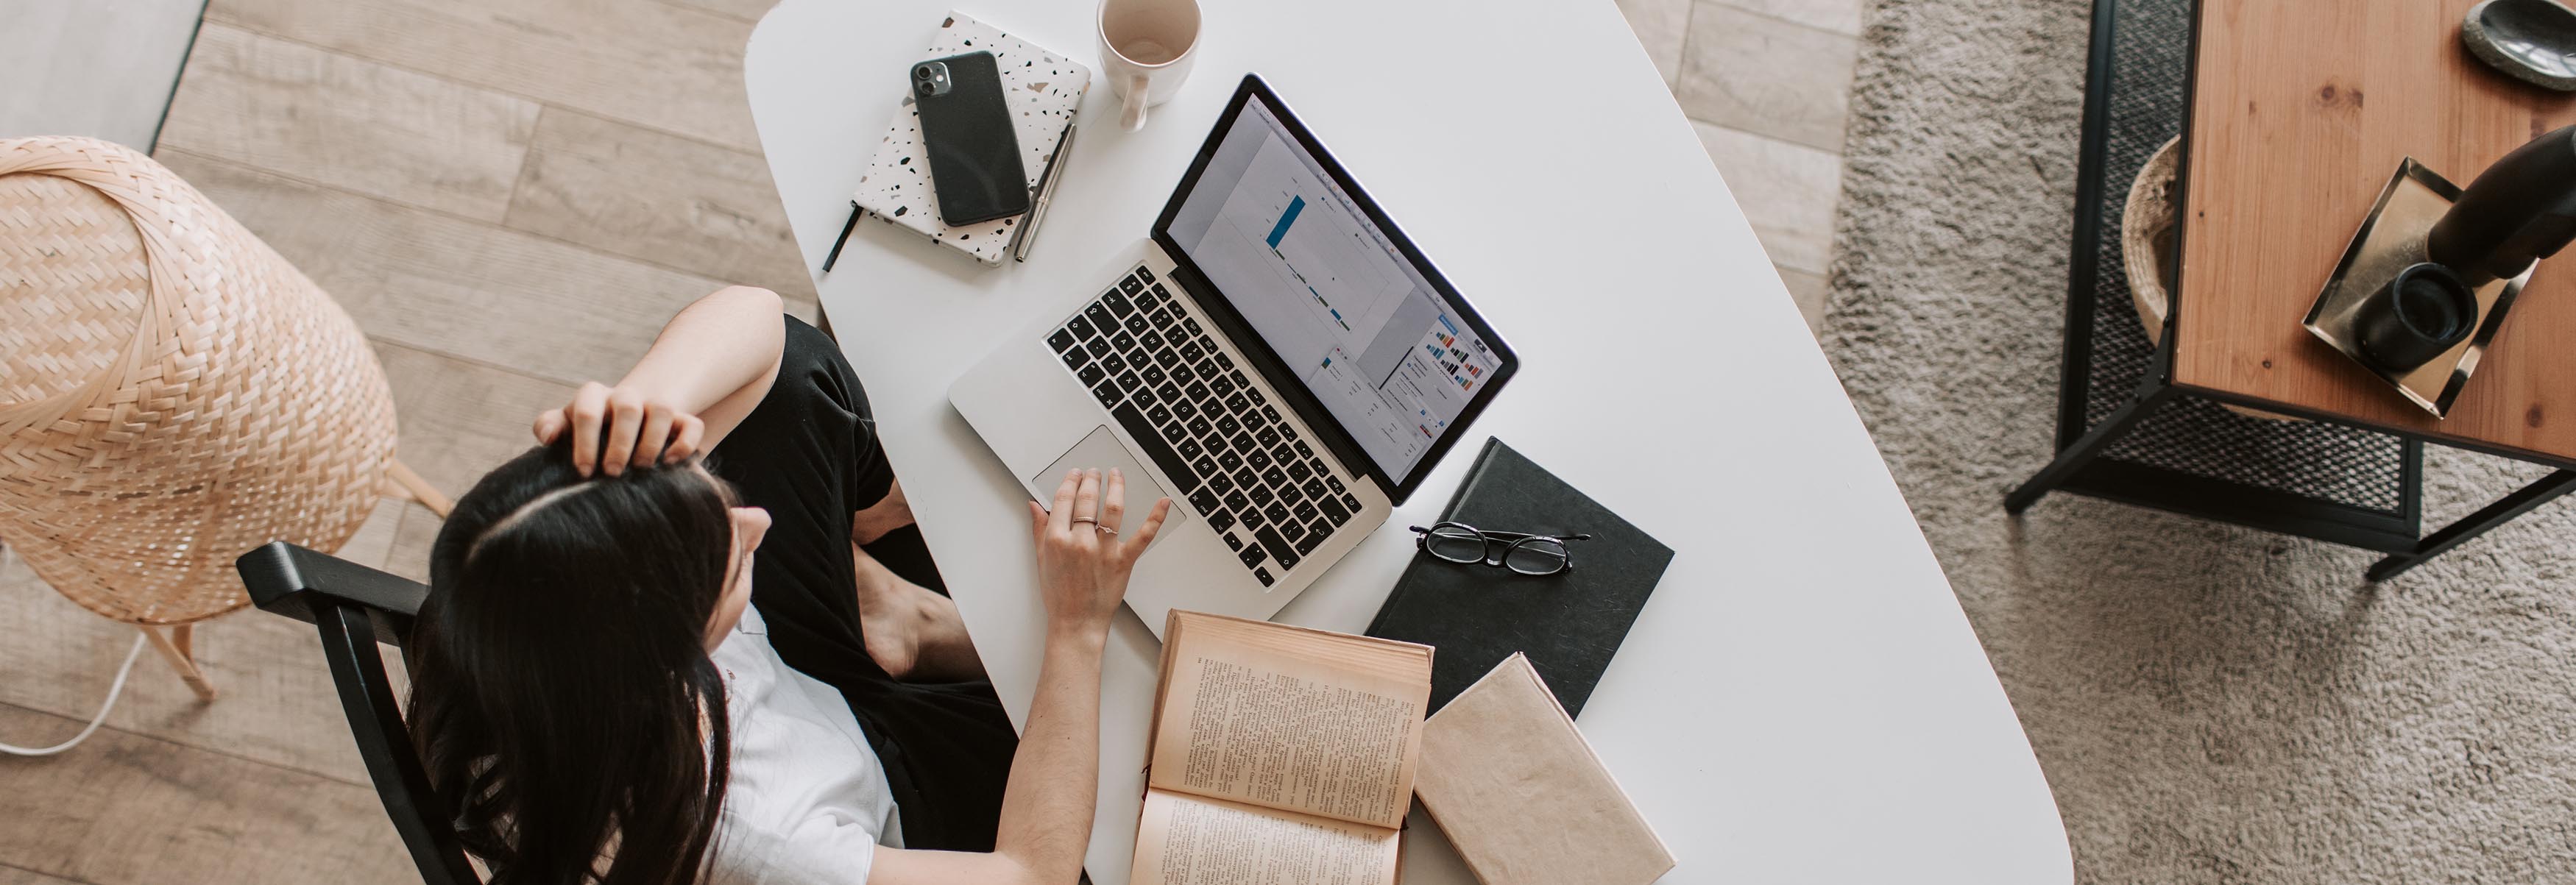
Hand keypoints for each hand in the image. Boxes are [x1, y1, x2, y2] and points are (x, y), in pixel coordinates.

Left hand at [532, 381, 707, 475]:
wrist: (626, 419)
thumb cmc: (589, 431)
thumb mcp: (567, 425)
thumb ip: (550, 425)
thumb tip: (546, 436)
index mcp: (593, 396)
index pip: (587, 410)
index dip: (585, 442)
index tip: (584, 471)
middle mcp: (625, 396)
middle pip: (627, 407)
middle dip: (619, 443)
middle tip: (612, 472)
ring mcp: (655, 405)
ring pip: (661, 410)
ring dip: (651, 442)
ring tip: (641, 468)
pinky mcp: (682, 419)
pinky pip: (692, 424)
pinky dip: (685, 444)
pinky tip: (671, 463)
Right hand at [1026, 468, 1170, 635]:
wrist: (1076, 623)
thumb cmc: (1059, 596)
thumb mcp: (1041, 560)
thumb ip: (1039, 529)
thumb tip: (1035, 505)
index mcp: (1057, 540)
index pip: (1064, 499)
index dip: (1070, 481)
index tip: (1075, 474)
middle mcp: (1080, 542)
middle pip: (1087, 499)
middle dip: (1091, 479)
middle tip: (1094, 472)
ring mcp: (1104, 551)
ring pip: (1113, 508)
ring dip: (1115, 486)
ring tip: (1116, 474)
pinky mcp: (1124, 561)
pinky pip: (1143, 535)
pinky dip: (1156, 517)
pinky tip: (1163, 502)